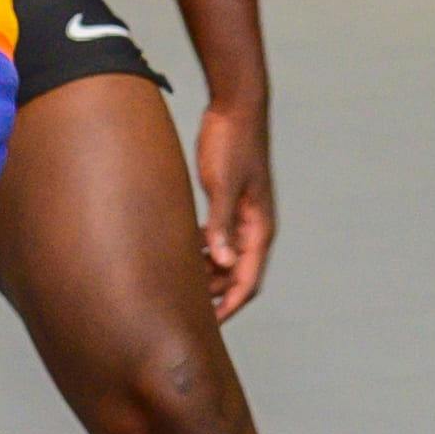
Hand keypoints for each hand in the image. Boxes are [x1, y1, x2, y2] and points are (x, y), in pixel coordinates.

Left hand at [190, 95, 276, 321]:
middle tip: (180, 305)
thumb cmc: (233, 142)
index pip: (247, 281)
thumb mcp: (223, 184)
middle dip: (212, 293)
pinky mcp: (228, 205)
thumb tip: (222, 261)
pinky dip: (201, 250)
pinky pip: (217, 239)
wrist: (236, 107)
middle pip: (235, 275)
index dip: (229, 306)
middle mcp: (254, 228)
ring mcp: (242, 217)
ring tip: (175, 280)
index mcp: (259, 228)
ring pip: (225, 259)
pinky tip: (178, 250)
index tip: (208, 326)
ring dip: (205, 272)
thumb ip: (221, 223)